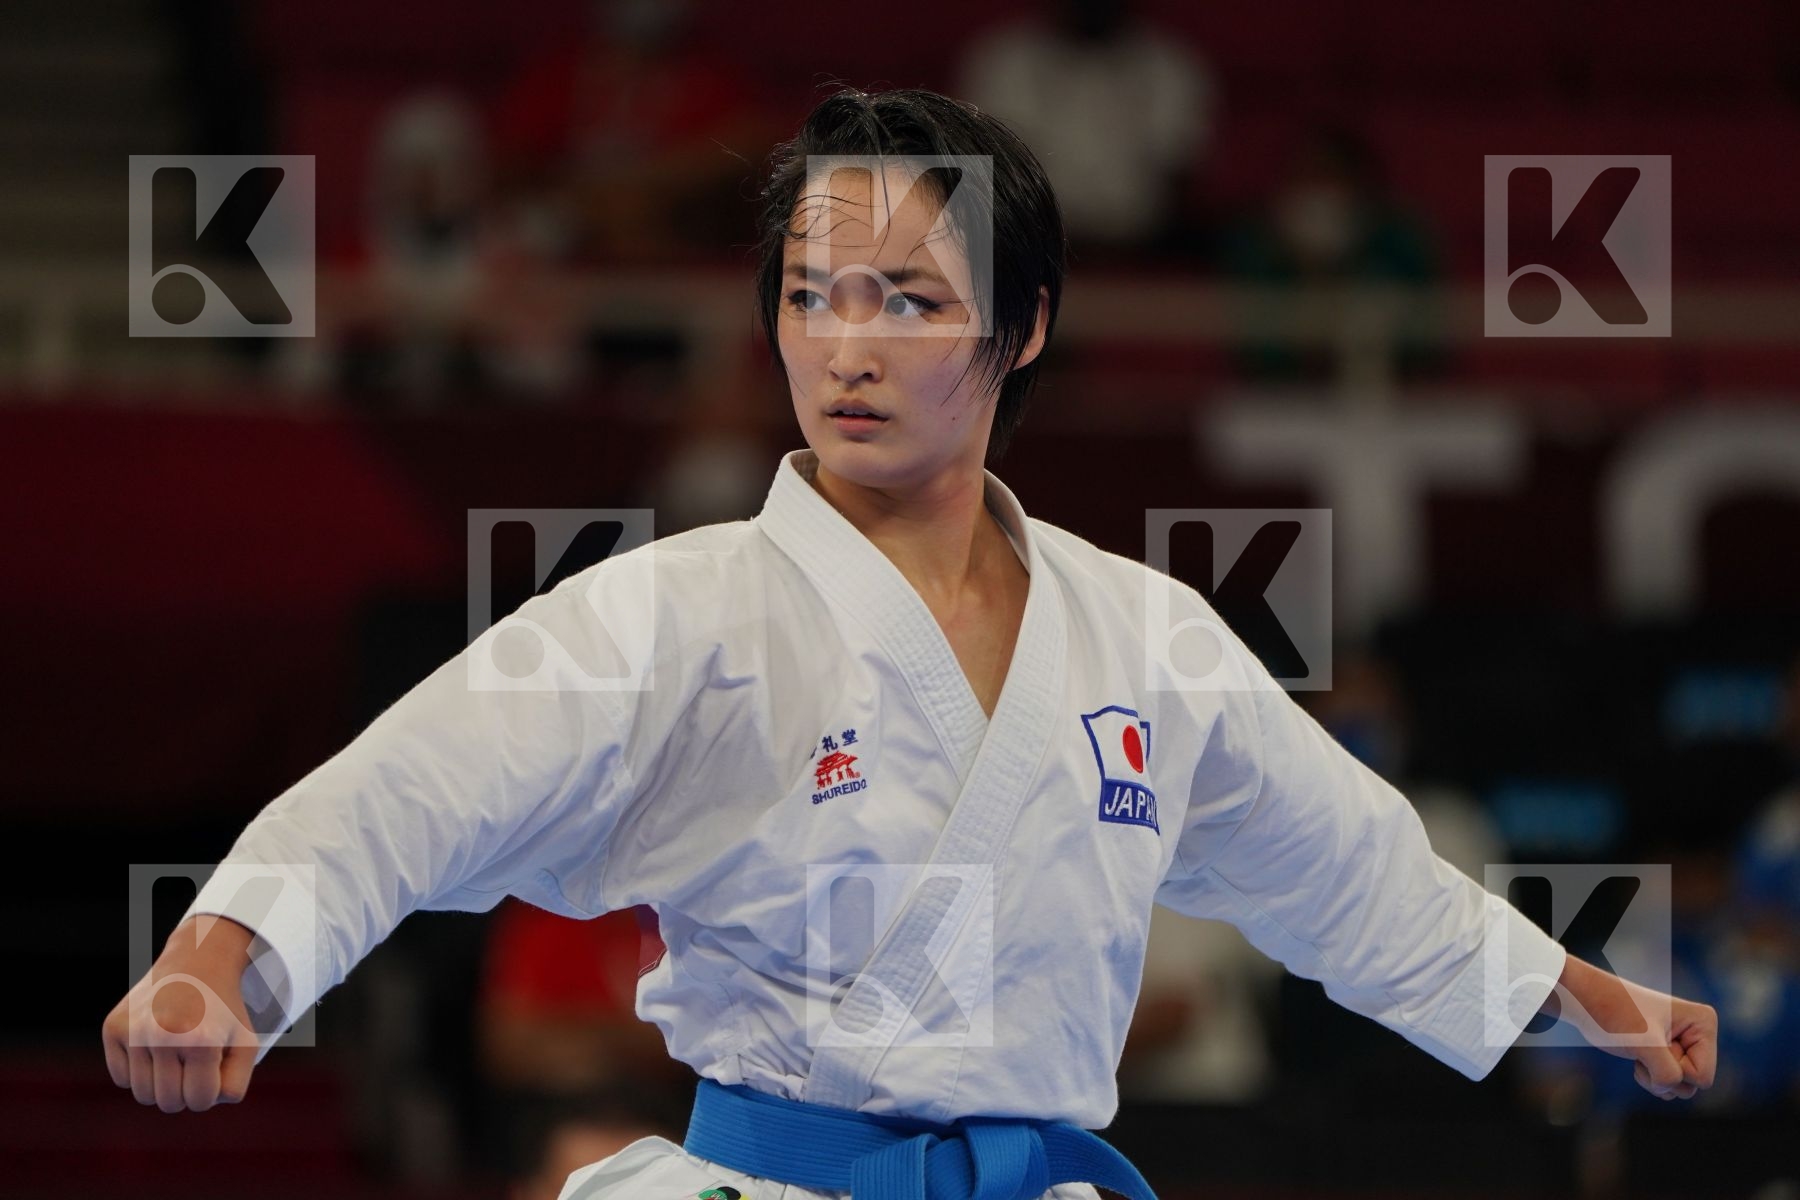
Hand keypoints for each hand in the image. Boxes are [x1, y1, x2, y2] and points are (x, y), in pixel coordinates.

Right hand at [101, 914, 264, 1111]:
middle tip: (194, 1062)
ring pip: (142, 1095)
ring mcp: (134, 1031)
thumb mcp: (245, 1044)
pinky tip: (154, 1043)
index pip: (199, 1102)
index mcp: (201, 1041)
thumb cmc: (223, 1011)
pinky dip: (138, 1071)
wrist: (197, 962)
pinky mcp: (113, 1027)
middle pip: (168, 1103)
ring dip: (161, 1083)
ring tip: (176, 1052)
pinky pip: (121, 1079)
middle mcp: (162, 1035)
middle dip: (184, 1091)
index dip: (209, 1092)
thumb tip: (200, 1104)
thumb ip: (234, 1085)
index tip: (213, 1067)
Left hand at [1542, 954, 1717, 1100]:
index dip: (1674, 1069)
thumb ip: (1667, 1073)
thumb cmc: (1614, 1014)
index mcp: (1704, 1023)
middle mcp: (1699, 1033)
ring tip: (1638, 1051)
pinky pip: (1667, 1084)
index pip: (1702, 1077)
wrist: (1586, 1000)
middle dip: (1663, 1075)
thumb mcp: (1644, 1045)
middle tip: (1643, 1048)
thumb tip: (1670, 1089)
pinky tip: (1636, 1057)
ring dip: (1654, 1079)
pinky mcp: (1667, 1053)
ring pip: (1679, 1087)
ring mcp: (1683, 1044)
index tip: (1654, 1044)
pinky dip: (1649, 1078)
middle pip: (1693, 1085)